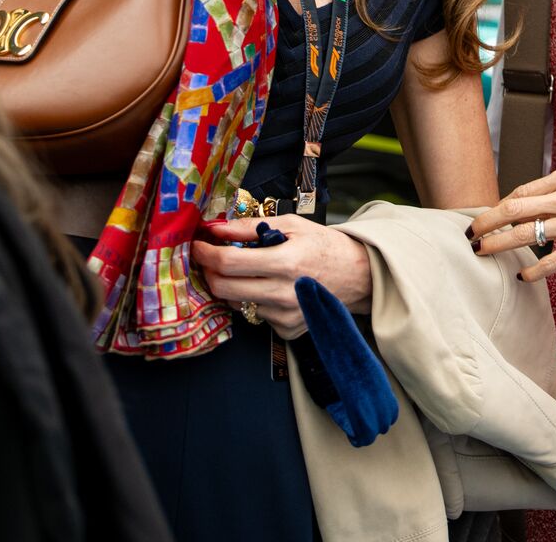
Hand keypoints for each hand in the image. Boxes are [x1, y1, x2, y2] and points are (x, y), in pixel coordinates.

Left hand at [197, 214, 371, 340]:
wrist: (357, 277)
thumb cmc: (324, 246)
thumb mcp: (292, 226)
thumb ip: (250, 227)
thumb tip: (216, 228)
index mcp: (285, 262)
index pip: (229, 263)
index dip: (206, 253)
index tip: (198, 245)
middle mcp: (283, 293)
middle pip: (223, 288)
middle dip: (209, 272)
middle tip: (210, 259)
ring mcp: (284, 315)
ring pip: (236, 303)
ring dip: (232, 286)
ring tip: (247, 272)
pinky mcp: (286, 330)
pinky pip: (255, 315)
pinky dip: (254, 301)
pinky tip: (270, 289)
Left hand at [467, 167, 555, 282]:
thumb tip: (533, 209)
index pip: (521, 191)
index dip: (500, 206)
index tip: (491, 217)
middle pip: (512, 209)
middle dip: (485, 222)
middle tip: (470, 233)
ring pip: (524, 234)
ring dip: (497, 244)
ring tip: (482, 251)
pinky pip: (549, 262)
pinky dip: (532, 271)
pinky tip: (523, 276)